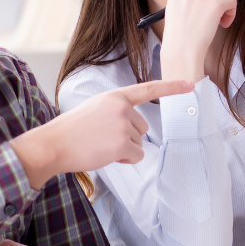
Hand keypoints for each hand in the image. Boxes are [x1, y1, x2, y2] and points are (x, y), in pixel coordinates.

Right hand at [12, 79, 192, 187]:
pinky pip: (136, 156)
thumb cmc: (72, 130)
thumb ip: (116, 111)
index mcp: (115, 97)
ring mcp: (123, 125)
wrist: (54, 144)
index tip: (190, 85)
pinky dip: (124, 160)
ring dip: (123, 150)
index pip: (148, 89)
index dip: (171, 87)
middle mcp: (122, 108)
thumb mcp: (95, 109)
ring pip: (139, 144)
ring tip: (100, 146)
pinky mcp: (122, 144)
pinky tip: (105, 155)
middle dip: (128, 138)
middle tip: (102, 139)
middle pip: (143, 128)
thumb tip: (136, 129)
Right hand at [159, 0, 237, 81]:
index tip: (206, 4)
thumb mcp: (175, 9)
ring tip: (219, 20)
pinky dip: (231, 14)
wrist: (181, 50)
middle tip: (216, 9)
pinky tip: (224, 24)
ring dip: (226, 4)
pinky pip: (233, 1)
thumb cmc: (178, 36)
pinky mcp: (216, 4)